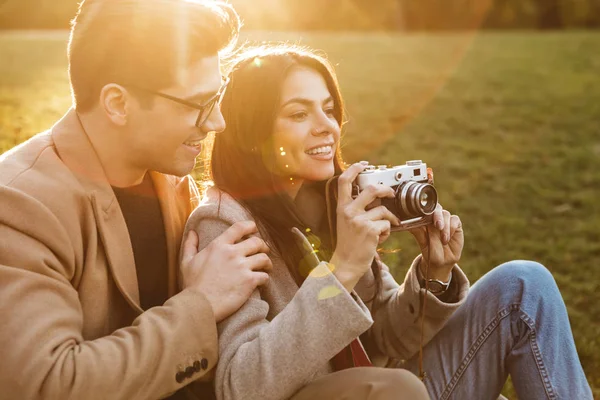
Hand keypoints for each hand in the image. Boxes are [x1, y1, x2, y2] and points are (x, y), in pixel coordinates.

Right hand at [180, 221, 272, 321]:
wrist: (199, 305)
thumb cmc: (192, 285)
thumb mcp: (186, 262)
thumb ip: (190, 245)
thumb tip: (192, 232)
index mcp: (218, 246)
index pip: (239, 228)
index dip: (250, 226)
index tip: (254, 228)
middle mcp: (232, 253)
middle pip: (256, 242)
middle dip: (262, 246)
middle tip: (263, 251)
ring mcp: (242, 267)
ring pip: (264, 258)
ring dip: (266, 263)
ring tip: (266, 267)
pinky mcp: (249, 281)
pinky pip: (264, 276)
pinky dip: (265, 278)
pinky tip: (261, 281)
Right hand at [331, 162, 399, 291]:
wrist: (346, 263)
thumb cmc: (348, 243)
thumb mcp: (345, 222)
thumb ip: (355, 208)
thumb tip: (374, 196)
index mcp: (341, 207)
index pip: (344, 181)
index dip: (355, 169)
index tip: (364, 164)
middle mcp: (349, 211)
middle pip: (372, 189)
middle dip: (386, 189)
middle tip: (390, 193)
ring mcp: (359, 220)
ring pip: (384, 210)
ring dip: (389, 219)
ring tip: (385, 228)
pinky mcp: (370, 230)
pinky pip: (387, 224)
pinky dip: (387, 231)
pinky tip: (379, 239)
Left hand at [409, 204, 463, 281]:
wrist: (442, 262)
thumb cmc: (430, 252)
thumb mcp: (423, 242)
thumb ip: (418, 232)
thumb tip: (409, 223)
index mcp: (424, 220)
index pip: (424, 208)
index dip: (425, 209)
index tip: (425, 215)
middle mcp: (434, 218)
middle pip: (437, 207)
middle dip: (437, 215)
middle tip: (438, 226)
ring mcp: (445, 221)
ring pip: (446, 214)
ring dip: (445, 226)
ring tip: (444, 240)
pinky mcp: (455, 225)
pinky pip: (455, 220)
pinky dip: (452, 228)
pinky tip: (447, 239)